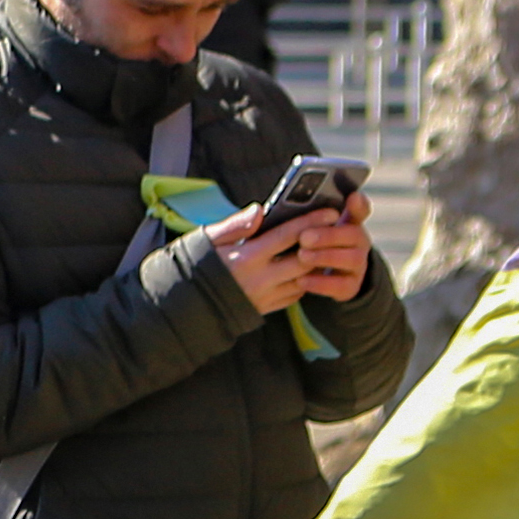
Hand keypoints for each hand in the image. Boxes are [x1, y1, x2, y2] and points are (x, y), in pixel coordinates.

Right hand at [208, 202, 366, 314]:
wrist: (184, 306)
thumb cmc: (194, 266)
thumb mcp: (206, 240)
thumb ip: (234, 225)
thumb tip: (259, 209)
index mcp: (246, 257)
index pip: (287, 236)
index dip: (310, 222)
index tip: (330, 211)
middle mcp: (260, 278)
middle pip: (305, 259)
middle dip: (323, 243)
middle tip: (334, 230)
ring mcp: (265, 296)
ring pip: (304, 279)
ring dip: (315, 263)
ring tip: (323, 248)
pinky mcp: (265, 308)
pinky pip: (295, 295)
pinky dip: (304, 281)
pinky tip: (303, 270)